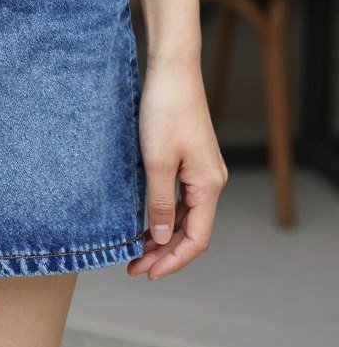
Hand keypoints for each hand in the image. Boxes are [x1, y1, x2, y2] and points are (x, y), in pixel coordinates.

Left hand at [127, 59, 227, 280]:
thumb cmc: (164, 112)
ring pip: (185, 216)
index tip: (147, 273)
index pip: (197, 238)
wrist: (171, 72)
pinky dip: (164, 216)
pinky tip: (145, 223)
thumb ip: (161, 203)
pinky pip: (180, 199)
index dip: (173, 260)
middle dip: (164, 253)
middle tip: (134, 268)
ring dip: (163, 236)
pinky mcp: (189, 160)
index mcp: (208, 185)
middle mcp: (211, 181)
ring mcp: (201, 170)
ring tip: (136, 252)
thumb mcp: (156, 161)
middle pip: (191, 231)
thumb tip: (163, 238)